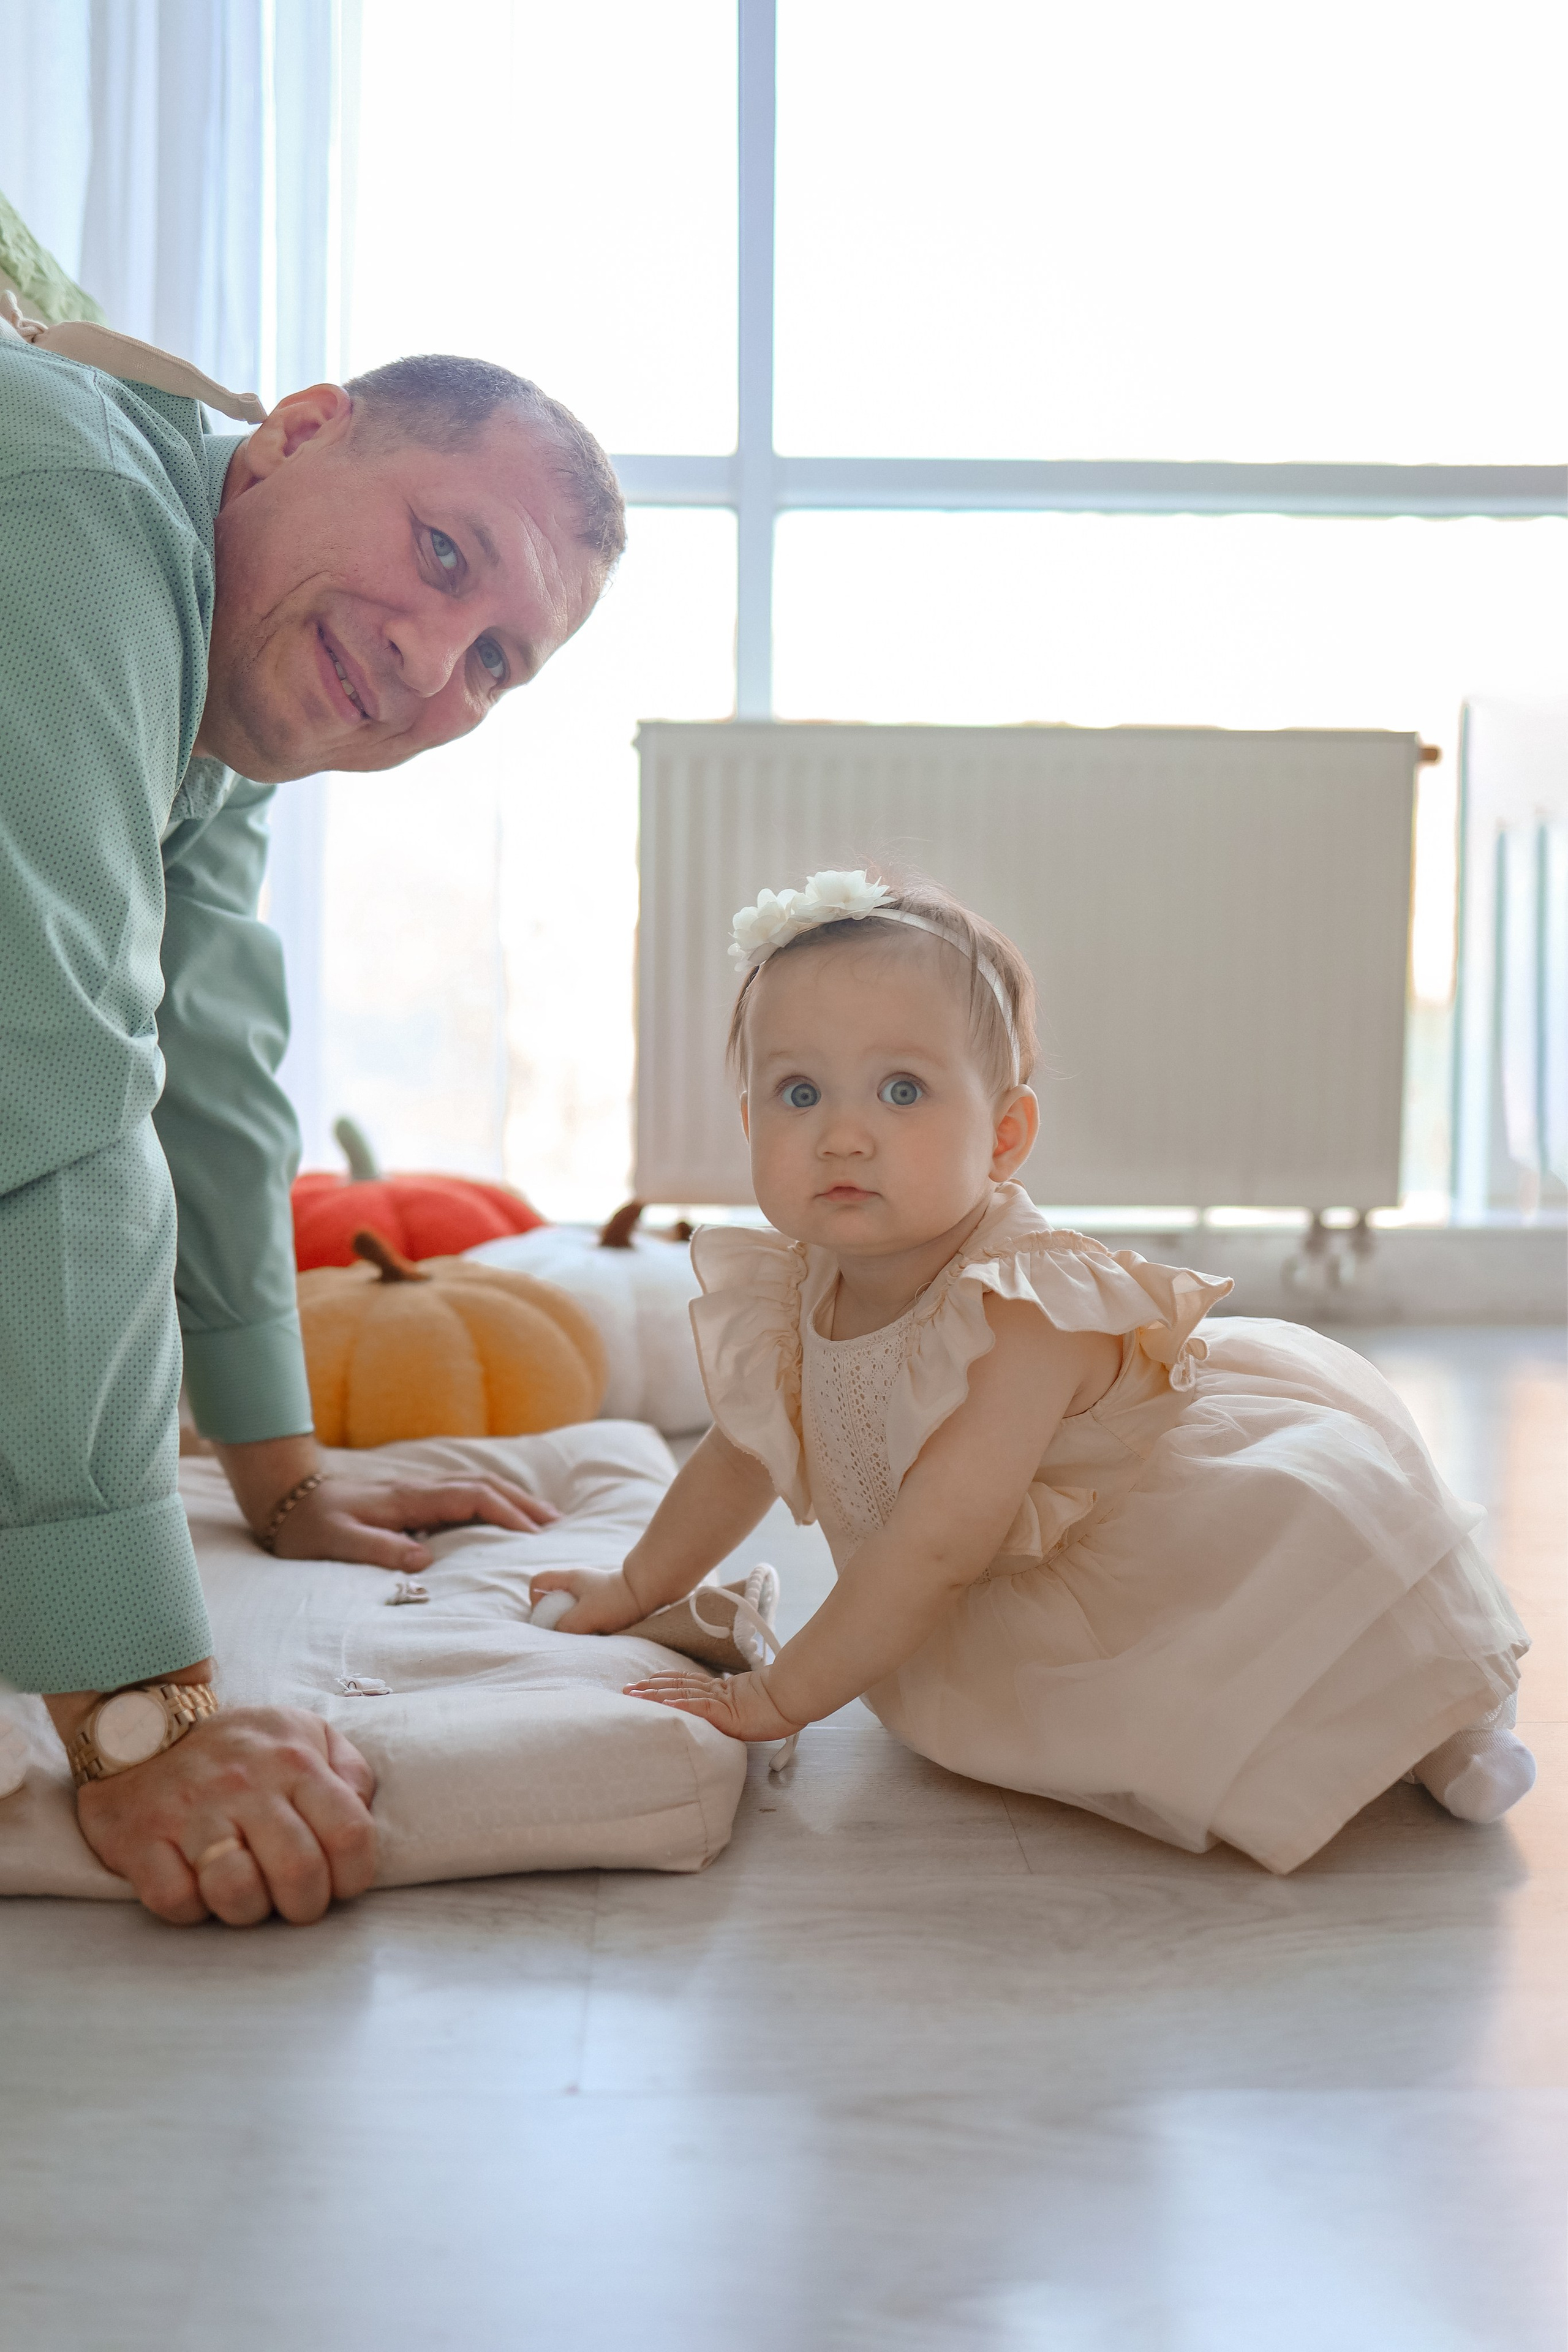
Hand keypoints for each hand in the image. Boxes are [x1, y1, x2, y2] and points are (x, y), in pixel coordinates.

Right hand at [75, 1708, 376, 1926]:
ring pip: (237, 1892)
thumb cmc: (238, 1745)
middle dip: (305, 1905)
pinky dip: (191, 1908)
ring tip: (246, 1892)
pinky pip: (176, 1901)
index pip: (350, 1834)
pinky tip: (196, 1885)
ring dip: (248, 1910)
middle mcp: (245, 1785)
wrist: (139, 1725)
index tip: (338, 1882)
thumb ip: (348, 1770)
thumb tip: (361, 1810)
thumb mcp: (304, 1733)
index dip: (353, 1875)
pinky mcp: (141, 1838)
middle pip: (299, 1872)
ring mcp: (190, 1812)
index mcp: (294, 1762)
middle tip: (293, 1900)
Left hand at [273, 1473, 558, 1571]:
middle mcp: (419, 1489)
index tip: (533, 1535)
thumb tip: (426, 1560)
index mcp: (409, 1499)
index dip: (506, 1514)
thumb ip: (379, 1549)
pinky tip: (499, 1514)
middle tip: (556, 1525)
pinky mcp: (410, 1497)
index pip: (471, 1499)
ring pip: (476, 1486)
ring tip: (541, 1519)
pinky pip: (463, 1493)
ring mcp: (416, 1490)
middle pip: (484, 1486)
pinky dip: (491, 1500)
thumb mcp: (337, 1542)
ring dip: (512, 1499)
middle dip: (523, 1504)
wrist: (285, 1494)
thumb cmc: (308, 1524)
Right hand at [528, 1565, 643, 1633]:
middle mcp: (577, 1582)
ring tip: (581, 1631)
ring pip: (567, 1606)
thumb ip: (566, 1625)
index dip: (535, 1601)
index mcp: (570, 1578)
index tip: (547, 1616)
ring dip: (570, 1621)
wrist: (648, 1593)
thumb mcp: (586, 1616)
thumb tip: (557, 1632)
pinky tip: (594, 1630)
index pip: (538, 1582)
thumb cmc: (616, 1601)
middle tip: (563, 1630)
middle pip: (551, 1596)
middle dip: (553, 1615)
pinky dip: (583, 1622)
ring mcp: (589, 1590)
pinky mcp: (601, 1600)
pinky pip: (582, 1612)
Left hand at [622, 1667, 799, 1743]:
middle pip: (677, 1687)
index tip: (646, 1682)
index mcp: (724, 1691)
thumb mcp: (755, 1708)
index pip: (688, 1683)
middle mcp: (717, 1693)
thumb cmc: (781, 1706)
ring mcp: (719, 1701)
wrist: (794, 1699)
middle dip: (650, 1689)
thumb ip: (739, 1708)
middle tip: (626, 1689)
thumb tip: (736, 1712)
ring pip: (680, 1695)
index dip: (665, 1681)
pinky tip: (659, 1704)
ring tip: (632, 1695)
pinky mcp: (723, 1710)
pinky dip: (675, 1705)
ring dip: (654, 1696)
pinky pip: (695, 1707)